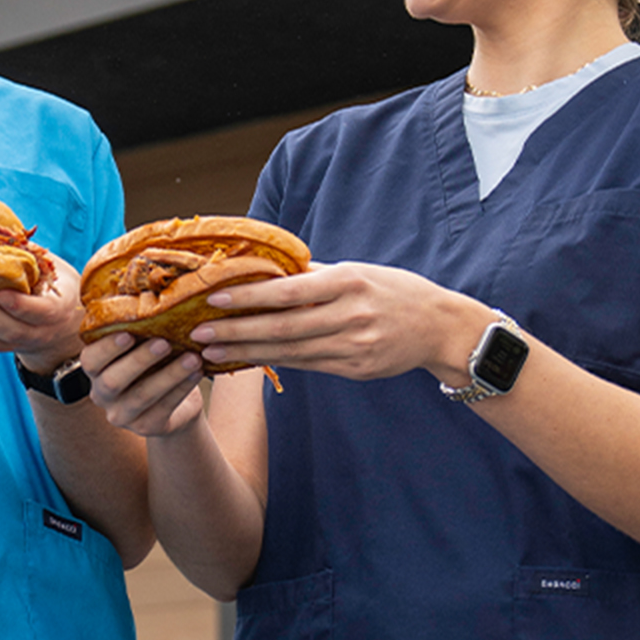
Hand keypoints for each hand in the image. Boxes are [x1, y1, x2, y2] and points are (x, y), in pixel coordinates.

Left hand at [0, 253, 88, 369]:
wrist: (64, 324)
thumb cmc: (55, 285)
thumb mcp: (53, 269)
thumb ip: (30, 255)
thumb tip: (4, 229)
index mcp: (55, 309)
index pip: (39, 311)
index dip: (20, 305)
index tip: (0, 293)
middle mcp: (39, 332)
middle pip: (10, 328)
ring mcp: (21, 343)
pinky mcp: (5, 348)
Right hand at [81, 332, 208, 437]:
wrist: (175, 399)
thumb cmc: (156, 359)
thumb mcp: (143, 342)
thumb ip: (139, 323)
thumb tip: (149, 287)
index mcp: (96, 368)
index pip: (90, 360)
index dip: (106, 348)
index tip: (128, 334)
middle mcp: (102, 394)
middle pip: (113, 381)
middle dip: (139, 360)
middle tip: (165, 342)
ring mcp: (122, 414)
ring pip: (141, 396)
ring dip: (168, 375)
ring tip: (192, 357)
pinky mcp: (145, 428)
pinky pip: (163, 409)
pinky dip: (182, 389)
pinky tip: (197, 372)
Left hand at [191, 261, 486, 384]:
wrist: (440, 328)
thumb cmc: (394, 290)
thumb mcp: (359, 271)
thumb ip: (316, 274)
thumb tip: (269, 269)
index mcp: (348, 282)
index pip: (287, 292)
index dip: (248, 297)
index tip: (213, 298)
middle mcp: (349, 316)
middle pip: (282, 328)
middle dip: (236, 332)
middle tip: (198, 334)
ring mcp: (353, 347)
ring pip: (289, 352)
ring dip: (246, 354)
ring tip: (211, 353)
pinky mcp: (354, 370)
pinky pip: (306, 366)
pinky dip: (273, 363)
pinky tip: (247, 362)